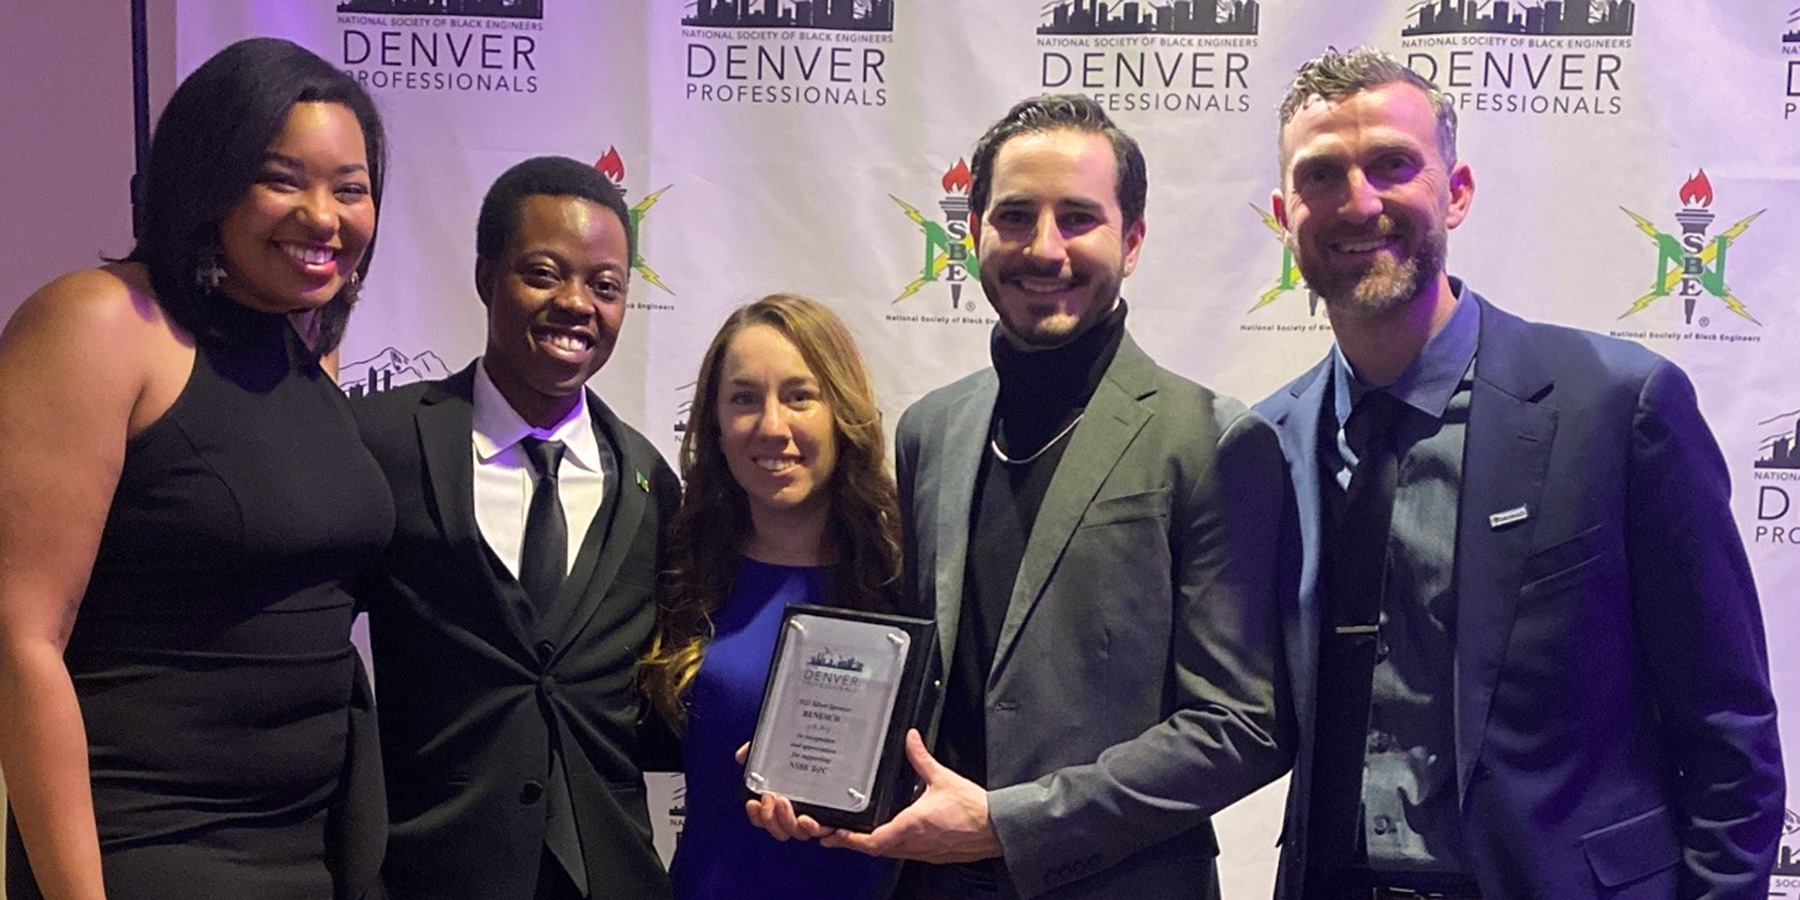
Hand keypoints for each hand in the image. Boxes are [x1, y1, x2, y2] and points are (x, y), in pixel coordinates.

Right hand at [739, 741, 835, 841]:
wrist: (837, 730)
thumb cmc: (807, 742)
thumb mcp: (779, 742)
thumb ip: (759, 749)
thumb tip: (742, 757)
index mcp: (786, 799)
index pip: (767, 818)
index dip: (757, 816)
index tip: (753, 802)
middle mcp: (801, 809)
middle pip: (781, 830)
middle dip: (770, 818)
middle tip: (769, 797)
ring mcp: (819, 812)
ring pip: (800, 833)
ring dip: (787, 822)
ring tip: (785, 803)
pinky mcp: (837, 812)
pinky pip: (825, 829)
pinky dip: (813, 829)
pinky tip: (807, 819)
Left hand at [823, 729, 1000, 862]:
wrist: (997, 828)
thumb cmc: (974, 809)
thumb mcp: (942, 778)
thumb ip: (921, 758)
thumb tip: (911, 739)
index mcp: (912, 825)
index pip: (872, 840)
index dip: (849, 839)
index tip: (834, 834)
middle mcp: (914, 843)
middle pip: (874, 850)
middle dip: (852, 843)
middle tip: (833, 836)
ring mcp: (923, 852)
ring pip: (888, 853)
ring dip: (870, 846)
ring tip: (854, 837)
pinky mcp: (932, 855)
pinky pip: (904, 854)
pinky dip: (890, 847)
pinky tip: (888, 837)